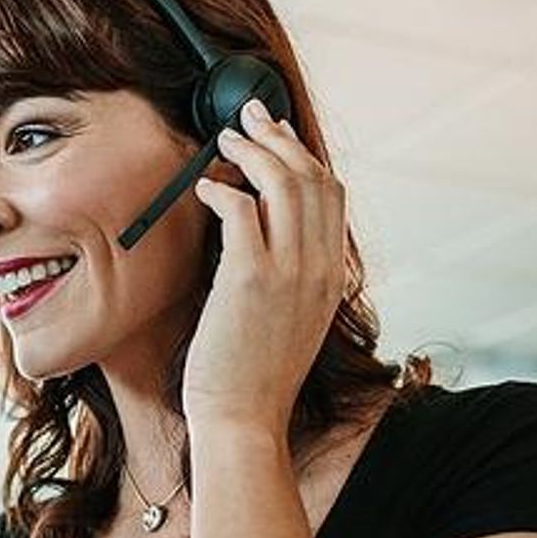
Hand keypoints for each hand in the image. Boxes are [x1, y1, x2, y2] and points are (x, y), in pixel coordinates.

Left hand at [183, 97, 348, 435]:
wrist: (245, 419)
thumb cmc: (255, 376)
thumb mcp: (290, 320)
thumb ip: (289, 277)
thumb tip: (261, 234)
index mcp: (330, 276)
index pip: (331, 195)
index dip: (303, 156)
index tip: (278, 136)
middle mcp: (317, 267)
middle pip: (310, 177)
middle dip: (278, 138)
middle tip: (249, 118)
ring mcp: (288, 271)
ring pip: (281, 183)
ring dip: (250, 152)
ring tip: (224, 141)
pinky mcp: (250, 278)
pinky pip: (242, 210)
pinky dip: (222, 189)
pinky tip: (205, 188)